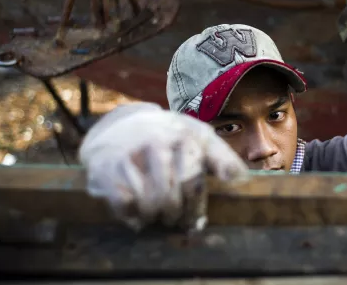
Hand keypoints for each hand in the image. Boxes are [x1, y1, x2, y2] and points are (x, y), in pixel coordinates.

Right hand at [78, 102, 248, 231]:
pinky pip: (124, 203)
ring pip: (149, 203)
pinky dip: (131, 215)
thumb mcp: (198, 138)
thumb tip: (241, 178)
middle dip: (175, 216)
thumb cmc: (169, 137)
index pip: (194, 183)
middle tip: (174, 219)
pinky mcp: (106, 166)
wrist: (119, 125)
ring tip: (156, 215)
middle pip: (171, 198)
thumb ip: (222, 157)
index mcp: (185, 136)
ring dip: (154, 217)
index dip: (195, 209)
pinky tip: (136, 213)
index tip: (195, 220)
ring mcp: (130, 153)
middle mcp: (157, 141)